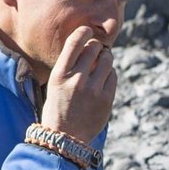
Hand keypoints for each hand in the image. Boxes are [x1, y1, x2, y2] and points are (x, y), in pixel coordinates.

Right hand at [41, 26, 116, 143]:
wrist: (64, 138)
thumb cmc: (58, 108)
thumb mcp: (55, 85)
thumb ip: (69, 66)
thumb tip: (88, 46)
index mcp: (59, 75)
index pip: (74, 42)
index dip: (84, 32)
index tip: (88, 31)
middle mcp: (76, 80)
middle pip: (94, 48)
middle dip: (97, 46)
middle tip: (96, 50)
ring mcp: (93, 90)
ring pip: (107, 60)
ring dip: (106, 57)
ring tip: (102, 61)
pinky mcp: (106, 99)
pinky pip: (113, 75)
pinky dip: (110, 73)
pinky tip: (104, 78)